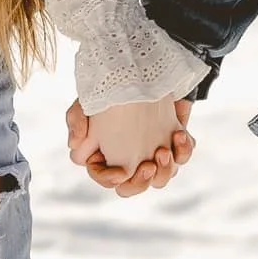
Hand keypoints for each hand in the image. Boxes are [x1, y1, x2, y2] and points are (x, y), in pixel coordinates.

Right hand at [67, 98, 195, 197]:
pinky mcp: (173, 144)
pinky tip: (179, 135)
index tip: (121, 172)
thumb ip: (76, 119)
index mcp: (106, 157)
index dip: (111, 180)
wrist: (141, 70)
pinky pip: (182, 157)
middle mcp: (130, 161)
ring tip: (163, 150)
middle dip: (141, 183)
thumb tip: (74, 145)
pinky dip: (183, 150)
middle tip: (148, 166)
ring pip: (161, 178)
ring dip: (164, 169)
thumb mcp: (89, 100)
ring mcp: (153, 155)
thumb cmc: (110, 90)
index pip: (106, 179)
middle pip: (133, 188)